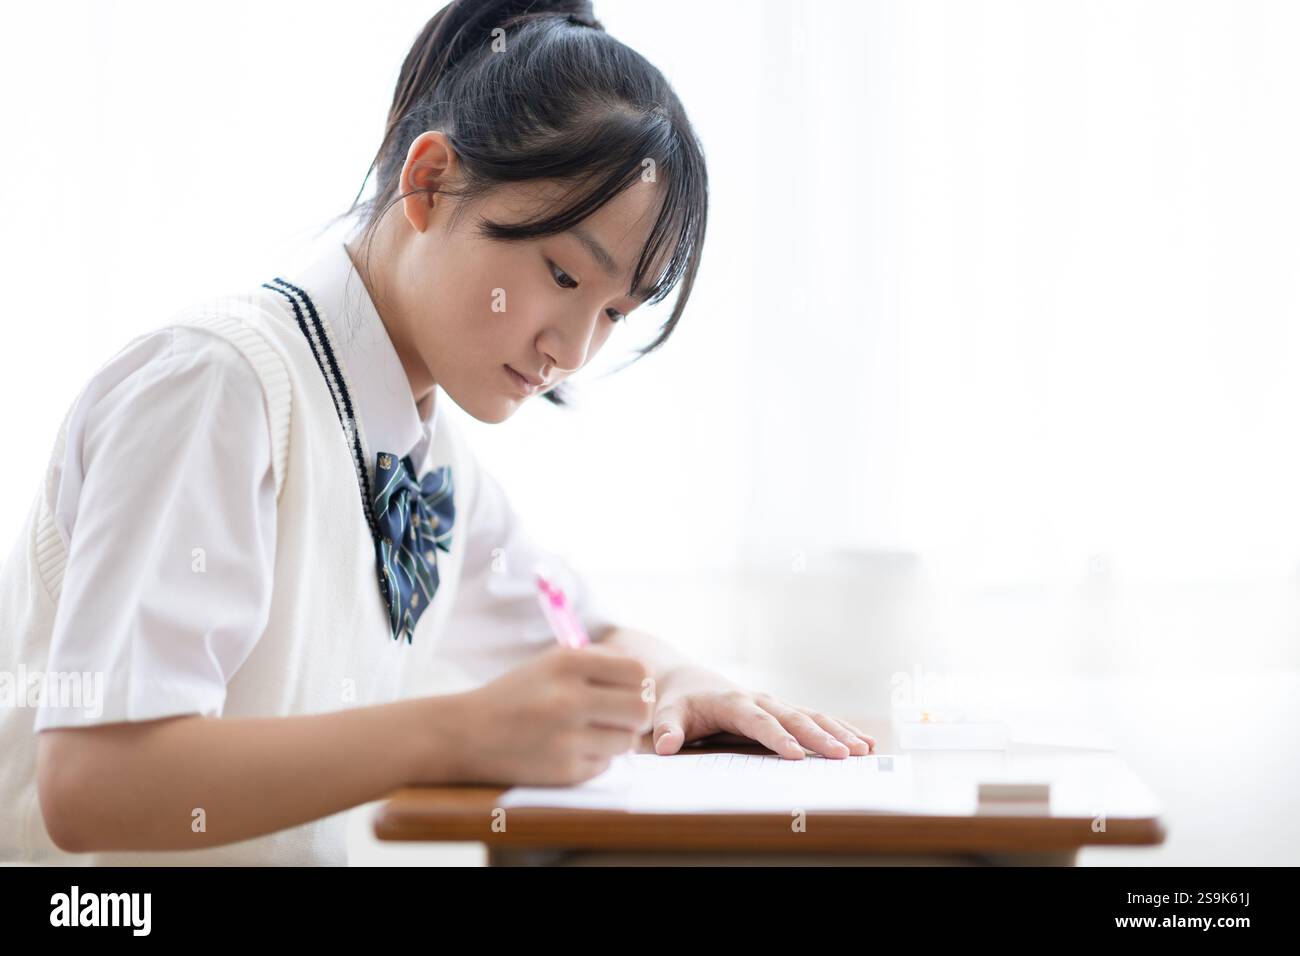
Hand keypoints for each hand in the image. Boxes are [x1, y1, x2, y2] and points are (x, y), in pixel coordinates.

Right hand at [451, 644, 652, 785]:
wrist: (466, 733)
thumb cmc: (518, 693)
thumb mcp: (552, 662)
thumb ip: (599, 661)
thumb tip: (647, 675)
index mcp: (567, 663)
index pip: (638, 671)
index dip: (641, 682)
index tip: (629, 689)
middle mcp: (568, 699)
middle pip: (641, 710)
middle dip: (636, 715)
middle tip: (619, 716)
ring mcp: (566, 739)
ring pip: (626, 742)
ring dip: (614, 739)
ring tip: (586, 732)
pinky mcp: (563, 772)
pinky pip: (604, 766)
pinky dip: (594, 760)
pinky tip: (567, 750)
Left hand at [648, 665, 876, 758]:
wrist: (689, 680)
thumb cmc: (679, 701)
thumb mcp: (667, 713)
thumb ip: (666, 729)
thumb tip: (665, 747)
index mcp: (733, 702)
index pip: (758, 722)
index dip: (776, 738)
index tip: (795, 755)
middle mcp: (759, 700)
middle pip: (794, 718)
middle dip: (820, 737)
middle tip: (845, 755)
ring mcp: (774, 704)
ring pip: (811, 716)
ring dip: (837, 731)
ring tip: (864, 748)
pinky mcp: (783, 711)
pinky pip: (814, 719)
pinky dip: (839, 729)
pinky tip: (863, 742)